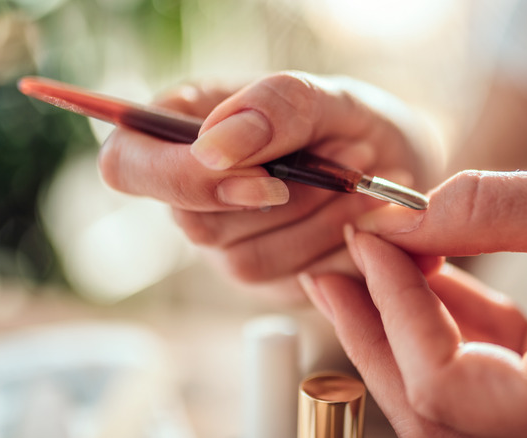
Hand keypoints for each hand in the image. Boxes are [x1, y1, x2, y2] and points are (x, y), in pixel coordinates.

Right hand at [98, 72, 440, 301]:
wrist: (400, 166)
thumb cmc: (351, 121)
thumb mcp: (328, 95)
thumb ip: (275, 106)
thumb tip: (212, 148)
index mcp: (184, 129)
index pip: (126, 163)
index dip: (178, 175)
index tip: (262, 174)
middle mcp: (192, 194)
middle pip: (192, 222)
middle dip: (284, 196)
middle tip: (352, 155)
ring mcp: (225, 243)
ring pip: (245, 259)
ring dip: (318, 219)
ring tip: (362, 180)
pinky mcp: (265, 278)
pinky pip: (287, 282)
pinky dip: (335, 246)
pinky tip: (360, 215)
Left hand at [300, 167, 526, 436]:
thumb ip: (492, 209)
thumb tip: (402, 215)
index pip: (447, 387)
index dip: (394, 311)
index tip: (370, 239)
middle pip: (433, 404)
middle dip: (374, 330)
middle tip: (333, 268)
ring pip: (451, 385)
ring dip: (403, 320)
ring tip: (365, 259)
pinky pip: (485, 360)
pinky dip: (447, 312)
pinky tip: (421, 264)